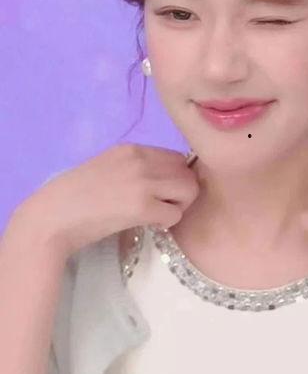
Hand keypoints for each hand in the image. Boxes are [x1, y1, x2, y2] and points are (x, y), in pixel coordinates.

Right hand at [14, 143, 200, 260]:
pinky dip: (167, 222)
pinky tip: (150, 224)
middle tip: (165, 206)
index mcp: (131, 148)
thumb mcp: (108, 167)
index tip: (163, 192)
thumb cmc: (76, 197)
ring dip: (179, 206)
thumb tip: (167, 179)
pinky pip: (176, 214)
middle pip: (188, 172)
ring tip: (159, 214)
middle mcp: (140, 160)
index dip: (175, 176)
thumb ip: (136, 167)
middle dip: (182, 191)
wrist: (52, 217)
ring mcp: (142, 182)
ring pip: (189, 190)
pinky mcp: (142, 207)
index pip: (176, 157)